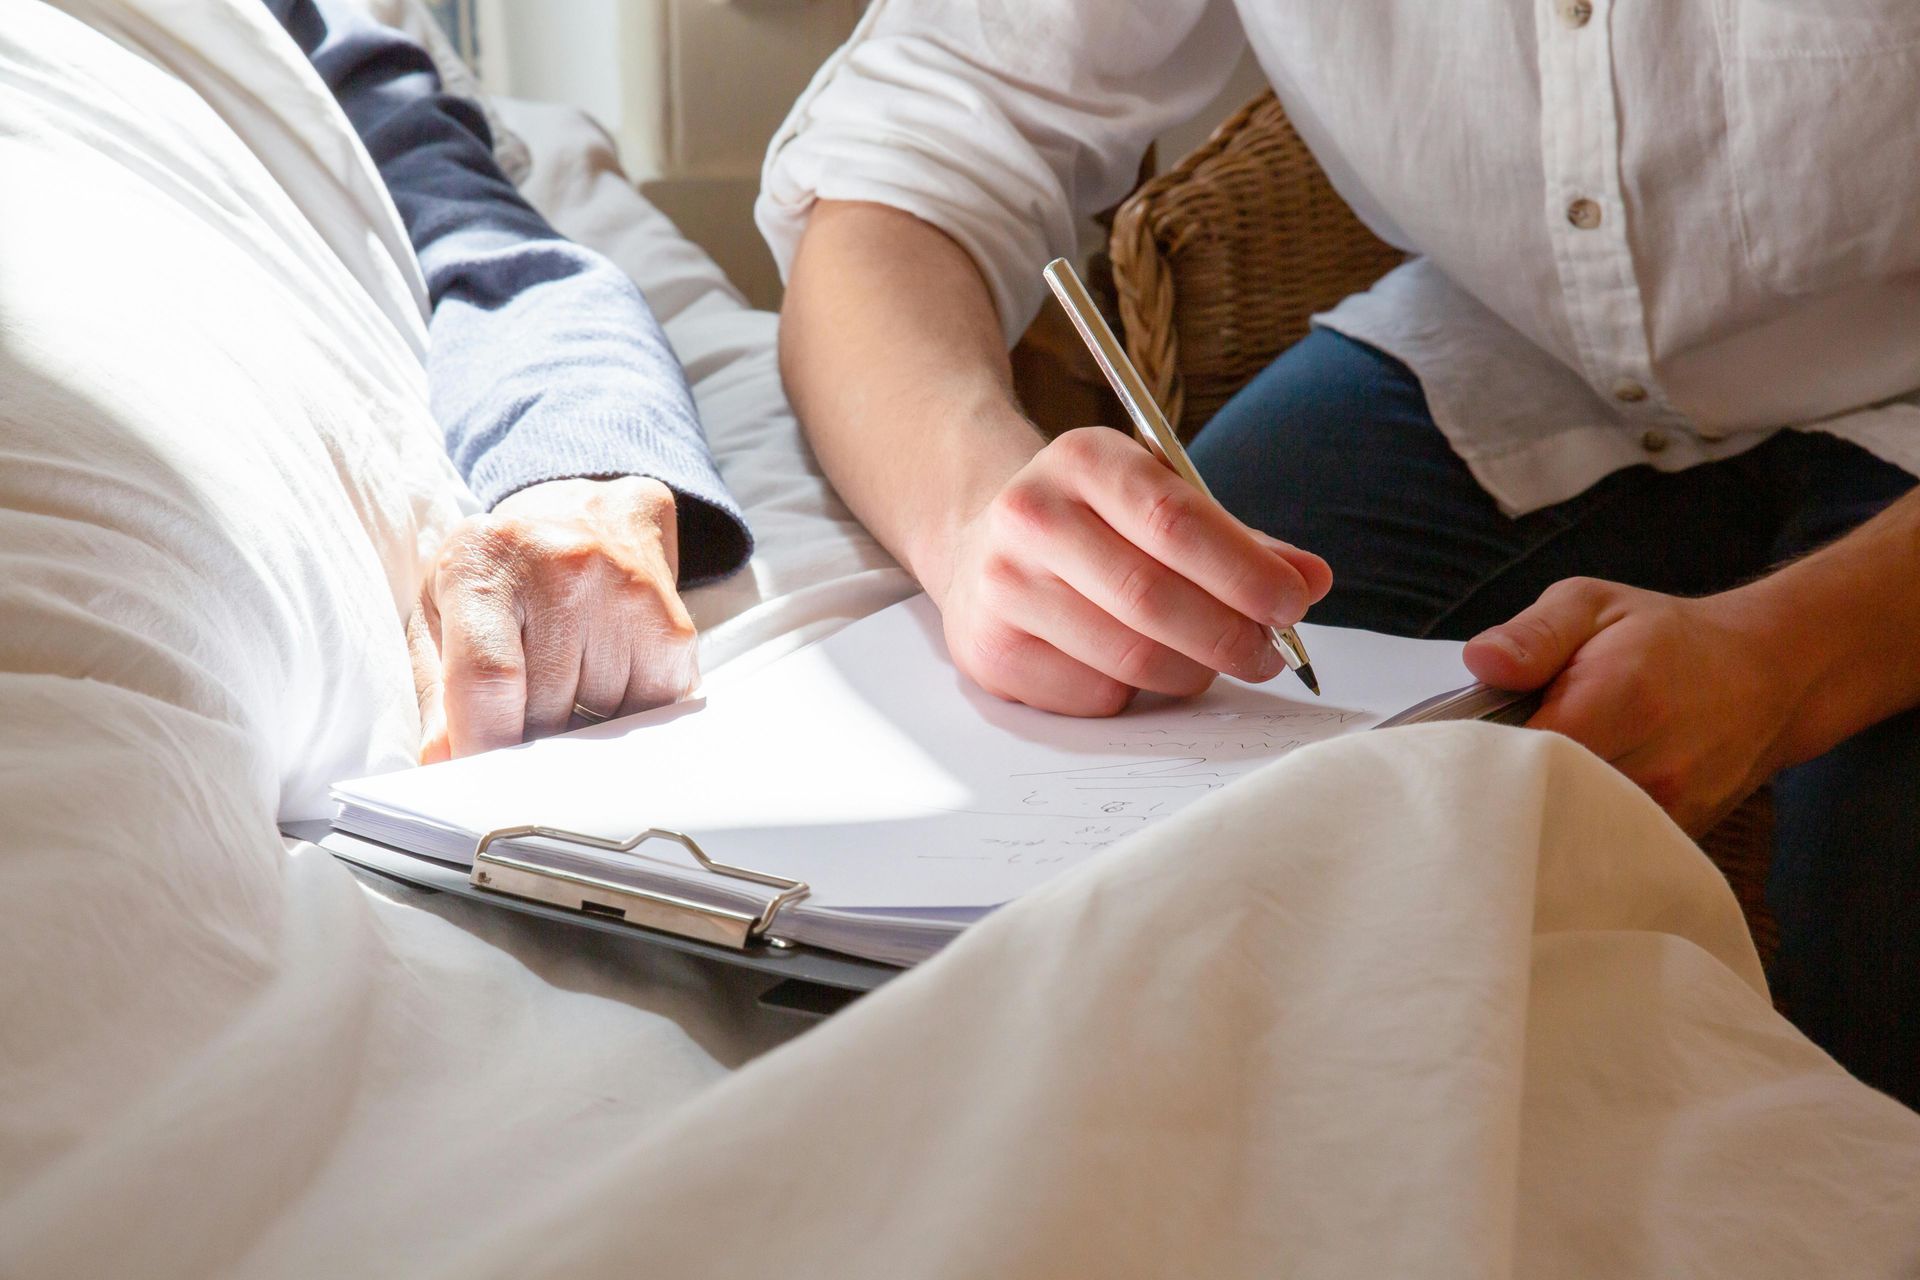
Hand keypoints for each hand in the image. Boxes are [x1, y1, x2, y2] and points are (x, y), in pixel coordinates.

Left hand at [407, 476, 696, 761]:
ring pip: (596, 720)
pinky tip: (603, 684)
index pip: (488, 678)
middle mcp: (563, 568)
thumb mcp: (443, 609)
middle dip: (527, 733)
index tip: (479, 782)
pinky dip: (621, 719)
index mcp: (485, 560)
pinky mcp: (674, 627)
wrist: (589, 508)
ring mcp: (627, 596)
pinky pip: (646, 714)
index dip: (482, 746)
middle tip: (520, 710)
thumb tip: (445, 763)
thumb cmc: (503, 571)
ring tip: (564, 681)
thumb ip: (436, 688)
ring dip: (576, 724)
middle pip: (544, 710)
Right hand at [934, 426, 1331, 715]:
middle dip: (1229, 636)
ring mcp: (1001, 587)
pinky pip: (1095, 696)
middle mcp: (1031, 516)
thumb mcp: (1159, 502)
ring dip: (1192, 672)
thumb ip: (1237, 542)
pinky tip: (1136, 670)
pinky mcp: (990, 651)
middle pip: (1152, 597)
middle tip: (1267, 653)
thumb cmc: (1094, 527)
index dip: (1245, 572)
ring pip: (1129, 656)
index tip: (1291, 604)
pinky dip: (1136, 695)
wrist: (984, 547)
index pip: (1176, 521)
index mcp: (1083, 460)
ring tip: (1210, 662)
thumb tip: (1311, 580)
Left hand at [1462, 577, 1806, 832]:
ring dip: (1538, 817)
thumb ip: (1535, 633)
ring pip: (1573, 836)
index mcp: (1624, 696)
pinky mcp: (1677, 841)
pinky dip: (1573, 838)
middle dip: (1503, 794)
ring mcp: (1671, 812)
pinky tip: (1556, 813)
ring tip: (1517, 792)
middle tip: (1474, 779)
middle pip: (1546, 803)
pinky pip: (1605, 854)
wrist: (1768, 676)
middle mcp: (1654, 764)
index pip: (1527, 751)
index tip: (1455, 753)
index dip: (1481, 756)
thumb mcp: (1592, 605)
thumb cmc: (1666, 637)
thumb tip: (1482, 661)